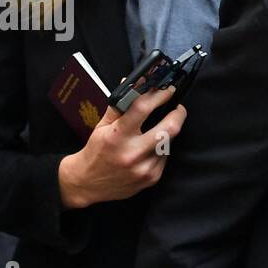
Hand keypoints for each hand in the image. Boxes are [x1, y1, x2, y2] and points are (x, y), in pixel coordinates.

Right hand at [58, 84, 186, 207]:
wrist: (88, 183)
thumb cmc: (96, 152)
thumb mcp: (102, 126)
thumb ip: (120, 105)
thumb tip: (135, 83)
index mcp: (117, 136)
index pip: (143, 108)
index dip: (159, 95)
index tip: (167, 90)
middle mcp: (133, 153)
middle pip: (170, 129)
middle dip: (178, 114)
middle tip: (177, 108)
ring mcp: (144, 168)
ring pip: (168, 143)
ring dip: (167, 133)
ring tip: (157, 130)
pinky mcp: (152, 178)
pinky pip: (165, 157)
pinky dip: (161, 149)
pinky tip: (150, 148)